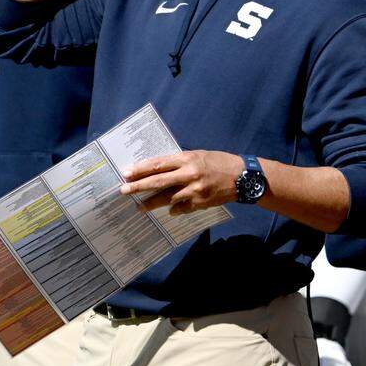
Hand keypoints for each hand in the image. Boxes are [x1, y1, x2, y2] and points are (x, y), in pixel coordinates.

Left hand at [119, 150, 239, 214]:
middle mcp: (189, 173)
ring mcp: (194, 190)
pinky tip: (169, 210)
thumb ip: (179, 162)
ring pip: (167, 198)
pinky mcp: (200, 203)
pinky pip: (181, 208)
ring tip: (139, 207)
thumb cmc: (218, 162)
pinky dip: (174, 209)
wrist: (242, 177)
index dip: (140, 168)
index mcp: (187, 158)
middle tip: (123, 190)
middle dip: (138, 186)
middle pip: (158, 181)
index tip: (126, 172)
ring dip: (151, 203)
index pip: (158, 163)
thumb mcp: (198, 155)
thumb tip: (158, 169)